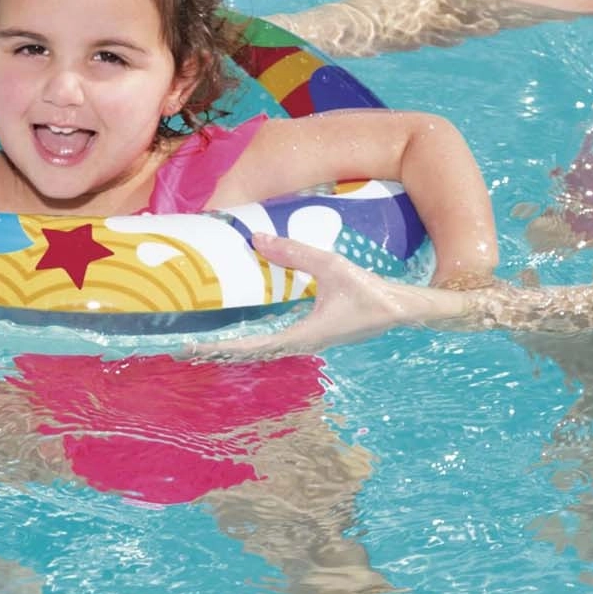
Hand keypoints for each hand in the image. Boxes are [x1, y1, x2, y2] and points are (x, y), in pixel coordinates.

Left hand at [188, 233, 462, 358]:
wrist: (404, 310)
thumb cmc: (372, 291)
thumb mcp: (332, 266)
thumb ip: (295, 253)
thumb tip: (256, 239)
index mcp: (304, 336)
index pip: (254, 346)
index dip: (222, 346)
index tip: (193, 347)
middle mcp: (303, 344)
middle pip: (254, 353)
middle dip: (222, 350)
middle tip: (189, 348)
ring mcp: (310, 342)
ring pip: (265, 349)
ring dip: (238, 346)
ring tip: (209, 341)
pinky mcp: (317, 335)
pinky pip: (277, 340)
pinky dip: (256, 338)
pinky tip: (246, 330)